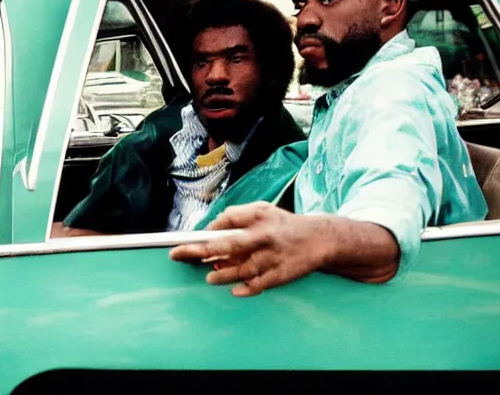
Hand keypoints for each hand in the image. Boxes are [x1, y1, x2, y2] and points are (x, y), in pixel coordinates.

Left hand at [169, 202, 333, 296]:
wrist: (320, 238)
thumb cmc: (283, 224)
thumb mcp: (261, 209)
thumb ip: (235, 217)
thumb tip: (209, 230)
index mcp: (257, 219)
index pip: (224, 223)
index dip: (202, 234)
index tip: (182, 242)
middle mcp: (263, 238)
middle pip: (228, 245)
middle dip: (200, 251)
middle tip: (179, 255)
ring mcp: (271, 258)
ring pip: (240, 269)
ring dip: (221, 275)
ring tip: (209, 278)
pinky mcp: (280, 275)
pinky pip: (259, 285)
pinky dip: (245, 289)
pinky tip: (235, 290)